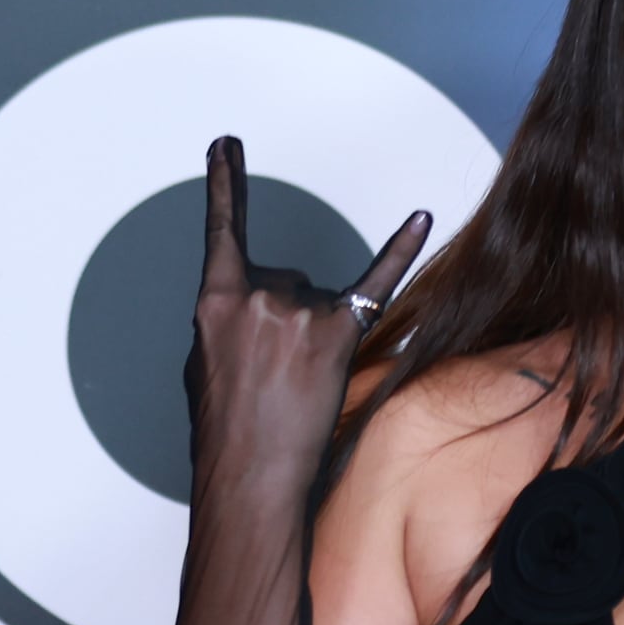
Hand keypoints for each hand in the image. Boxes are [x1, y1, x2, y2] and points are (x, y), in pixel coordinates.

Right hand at [186, 135, 431, 493]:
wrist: (249, 480)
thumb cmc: (225, 434)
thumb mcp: (204, 367)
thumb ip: (228, 320)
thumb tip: (253, 307)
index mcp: (214, 302)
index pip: (222, 230)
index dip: (224, 183)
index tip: (227, 144)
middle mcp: (256, 295)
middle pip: (283, 280)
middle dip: (282, 323)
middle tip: (271, 378)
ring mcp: (297, 312)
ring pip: (317, 300)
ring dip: (312, 339)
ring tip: (294, 389)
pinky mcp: (337, 332)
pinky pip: (375, 283)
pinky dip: (400, 249)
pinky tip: (419, 219)